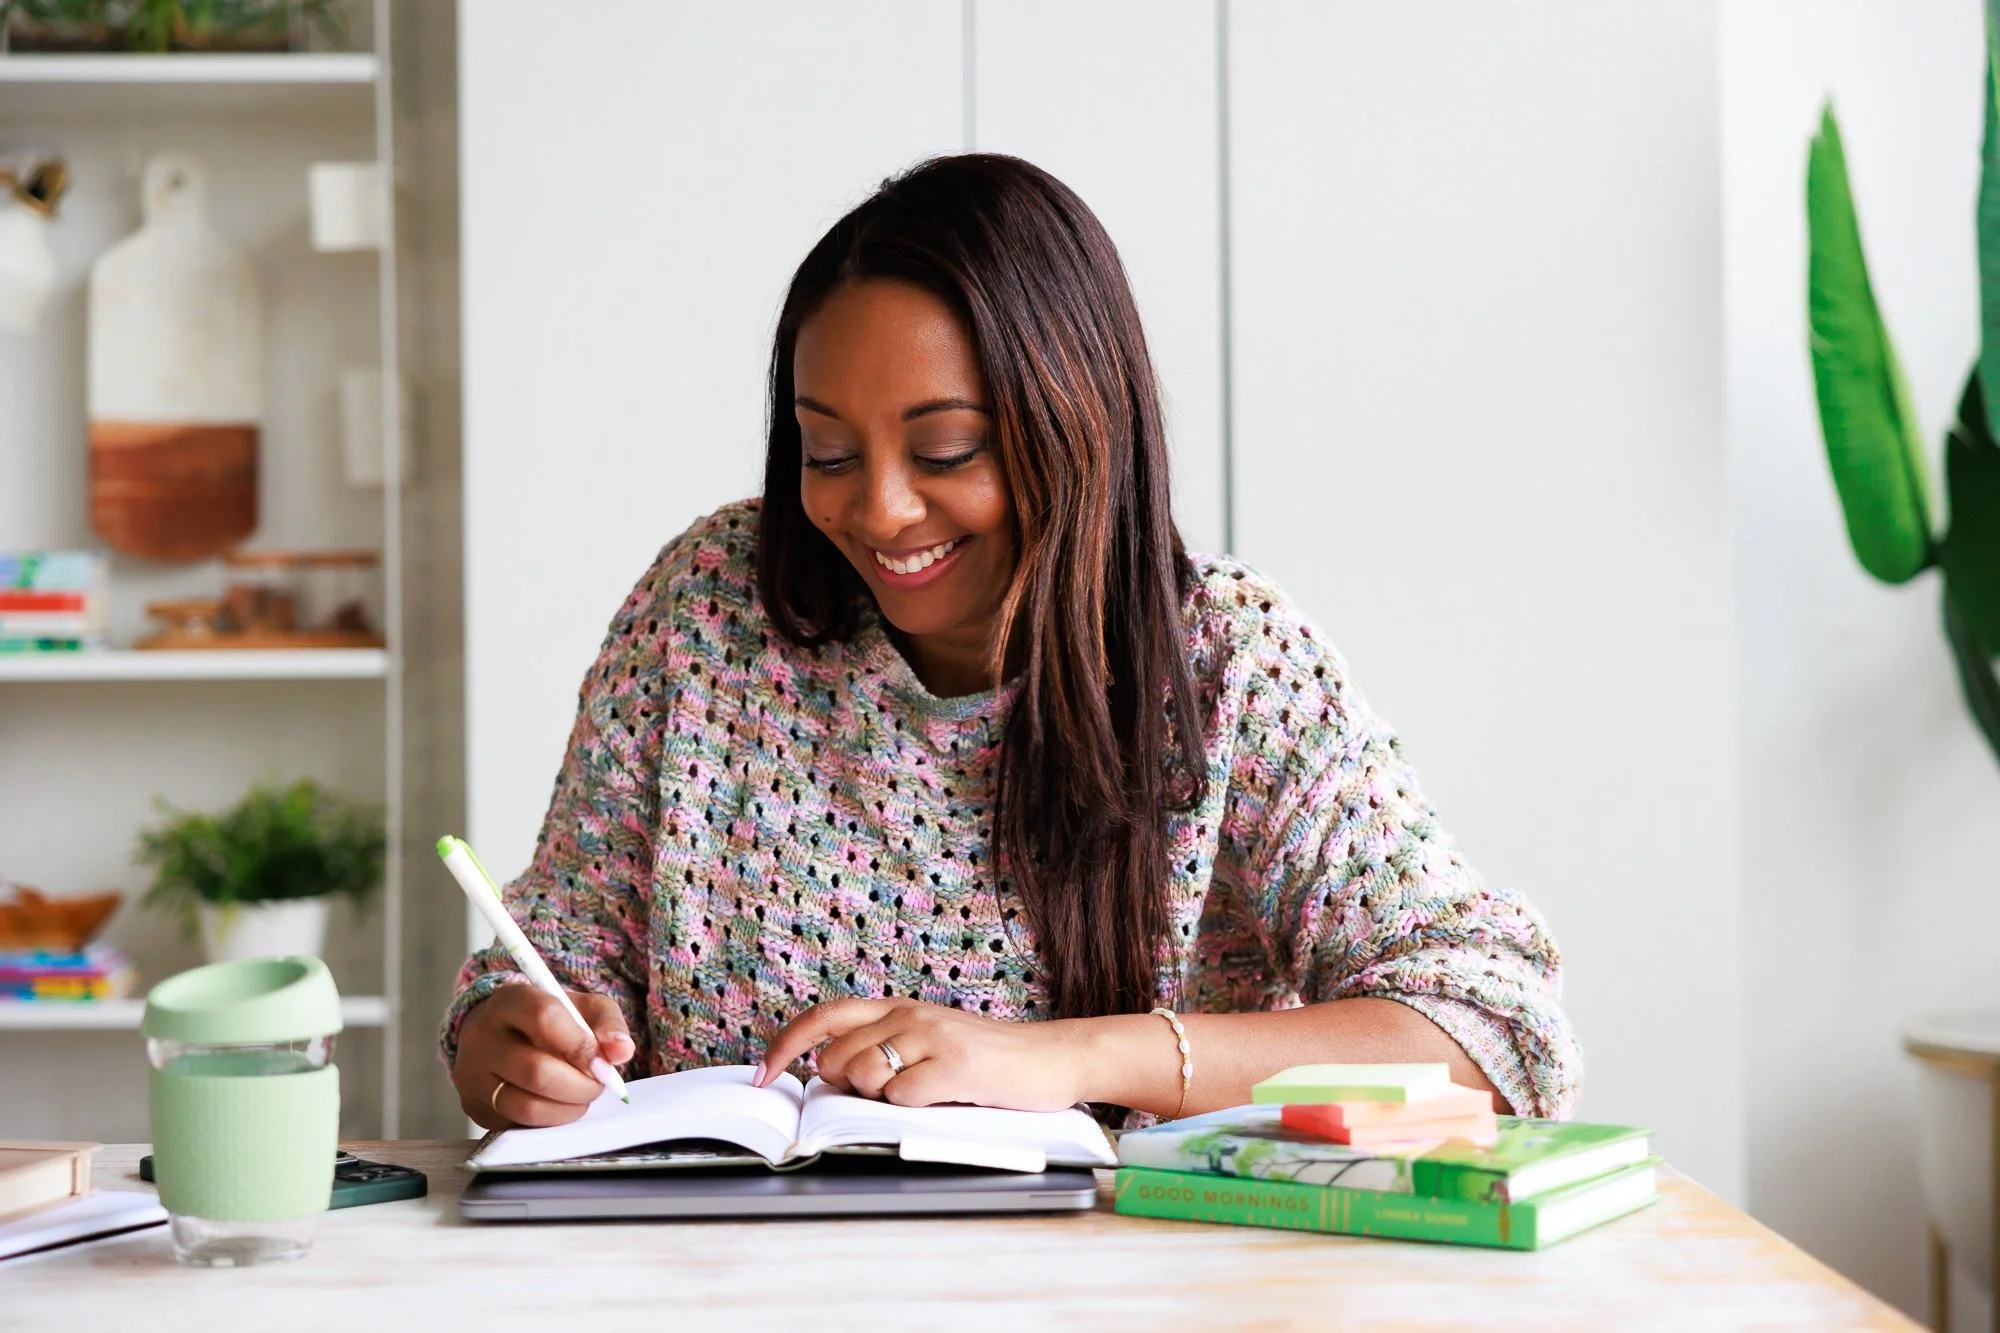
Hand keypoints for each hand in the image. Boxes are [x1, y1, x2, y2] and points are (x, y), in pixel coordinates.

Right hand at [451, 980, 636, 1128]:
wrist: (502, 1035)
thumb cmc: (548, 1020)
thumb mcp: (581, 1008)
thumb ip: (607, 1023)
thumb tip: (622, 1051)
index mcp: (509, 1000)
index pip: (544, 1018)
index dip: (580, 1046)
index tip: (603, 1064)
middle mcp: (482, 1036)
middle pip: (537, 1070)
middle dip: (580, 1086)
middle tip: (597, 1085)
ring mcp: (473, 1075)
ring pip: (526, 1105)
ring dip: (567, 1109)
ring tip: (581, 1096)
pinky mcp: (475, 1106)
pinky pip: (517, 1124)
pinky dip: (550, 1121)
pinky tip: (560, 1107)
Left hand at [757, 998, 1085, 1111]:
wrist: (1055, 1057)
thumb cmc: (990, 1060)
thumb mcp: (930, 1044)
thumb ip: (884, 1052)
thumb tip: (828, 1076)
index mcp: (899, 1009)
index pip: (825, 1017)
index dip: (786, 1044)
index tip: (764, 1074)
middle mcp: (910, 1015)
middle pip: (837, 1055)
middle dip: (844, 1088)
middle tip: (881, 1097)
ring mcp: (933, 1037)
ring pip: (865, 1074)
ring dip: (880, 1098)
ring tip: (922, 1095)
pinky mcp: (956, 1065)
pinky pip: (904, 1097)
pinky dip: (912, 1110)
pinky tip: (943, 1101)